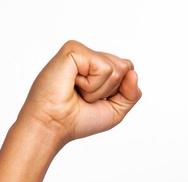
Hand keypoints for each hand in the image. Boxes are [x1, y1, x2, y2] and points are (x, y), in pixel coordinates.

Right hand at [16, 39, 140, 146]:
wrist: (54, 125)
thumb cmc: (78, 120)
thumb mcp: (116, 110)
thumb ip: (131, 94)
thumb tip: (133, 72)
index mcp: (97, 68)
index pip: (128, 70)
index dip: (119, 91)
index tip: (97, 101)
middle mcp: (90, 57)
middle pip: (125, 67)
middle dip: (110, 90)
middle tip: (85, 97)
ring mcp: (81, 52)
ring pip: (117, 68)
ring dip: (99, 90)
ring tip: (78, 91)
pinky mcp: (73, 50)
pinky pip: (103, 67)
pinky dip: (92, 85)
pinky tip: (73, 84)